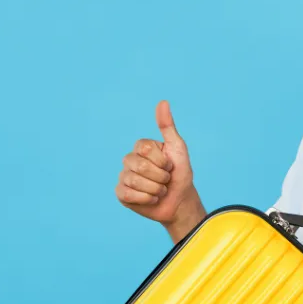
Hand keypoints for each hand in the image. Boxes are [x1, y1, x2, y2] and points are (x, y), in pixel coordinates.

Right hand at [116, 100, 203, 234]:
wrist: (180, 201)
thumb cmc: (180, 174)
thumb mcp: (177, 148)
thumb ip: (167, 126)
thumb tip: (163, 102)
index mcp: (141, 147)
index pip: (144, 149)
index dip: (162, 161)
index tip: (169, 165)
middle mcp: (129, 160)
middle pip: (139, 166)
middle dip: (160, 176)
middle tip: (166, 180)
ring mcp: (124, 177)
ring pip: (134, 181)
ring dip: (155, 189)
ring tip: (160, 190)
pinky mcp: (121, 194)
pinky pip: (128, 194)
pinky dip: (146, 199)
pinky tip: (151, 199)